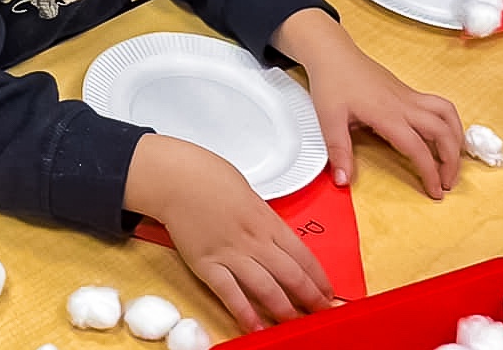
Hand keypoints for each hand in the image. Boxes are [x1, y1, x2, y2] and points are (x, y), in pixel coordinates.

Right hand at [125, 134, 332, 330]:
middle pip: (292, 276)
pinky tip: (256, 327)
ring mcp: (231, 253)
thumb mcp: (247, 192)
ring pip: (267, 289)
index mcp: (267, 220)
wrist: (175, 177)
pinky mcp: (207, 264)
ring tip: (296, 325)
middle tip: (323, 315)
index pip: (303, 256)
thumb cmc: (207, 176)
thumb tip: (274, 235)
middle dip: (311, 299)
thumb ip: (262, 217)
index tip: (327, 293)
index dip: (319, 279)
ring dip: (285, 311)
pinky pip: (230, 293)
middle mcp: (254, 240)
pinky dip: (245, 313)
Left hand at [272, 10, 462, 198]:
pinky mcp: (408, 91)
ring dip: (457, 138)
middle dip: (452, 161)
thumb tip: (343, 180)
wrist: (333, 53)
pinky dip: (449, 123)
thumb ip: (338, 151)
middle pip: (443, 132)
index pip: (418, 148)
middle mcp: (404, 104)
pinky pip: (439, 106)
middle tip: (447, 182)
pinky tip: (443, 135)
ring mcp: (409, 96)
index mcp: (387, 114)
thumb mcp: (329, 119)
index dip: (430, 173)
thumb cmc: (332, 82)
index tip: (435, 191)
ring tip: (454, 159)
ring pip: (447, 114)